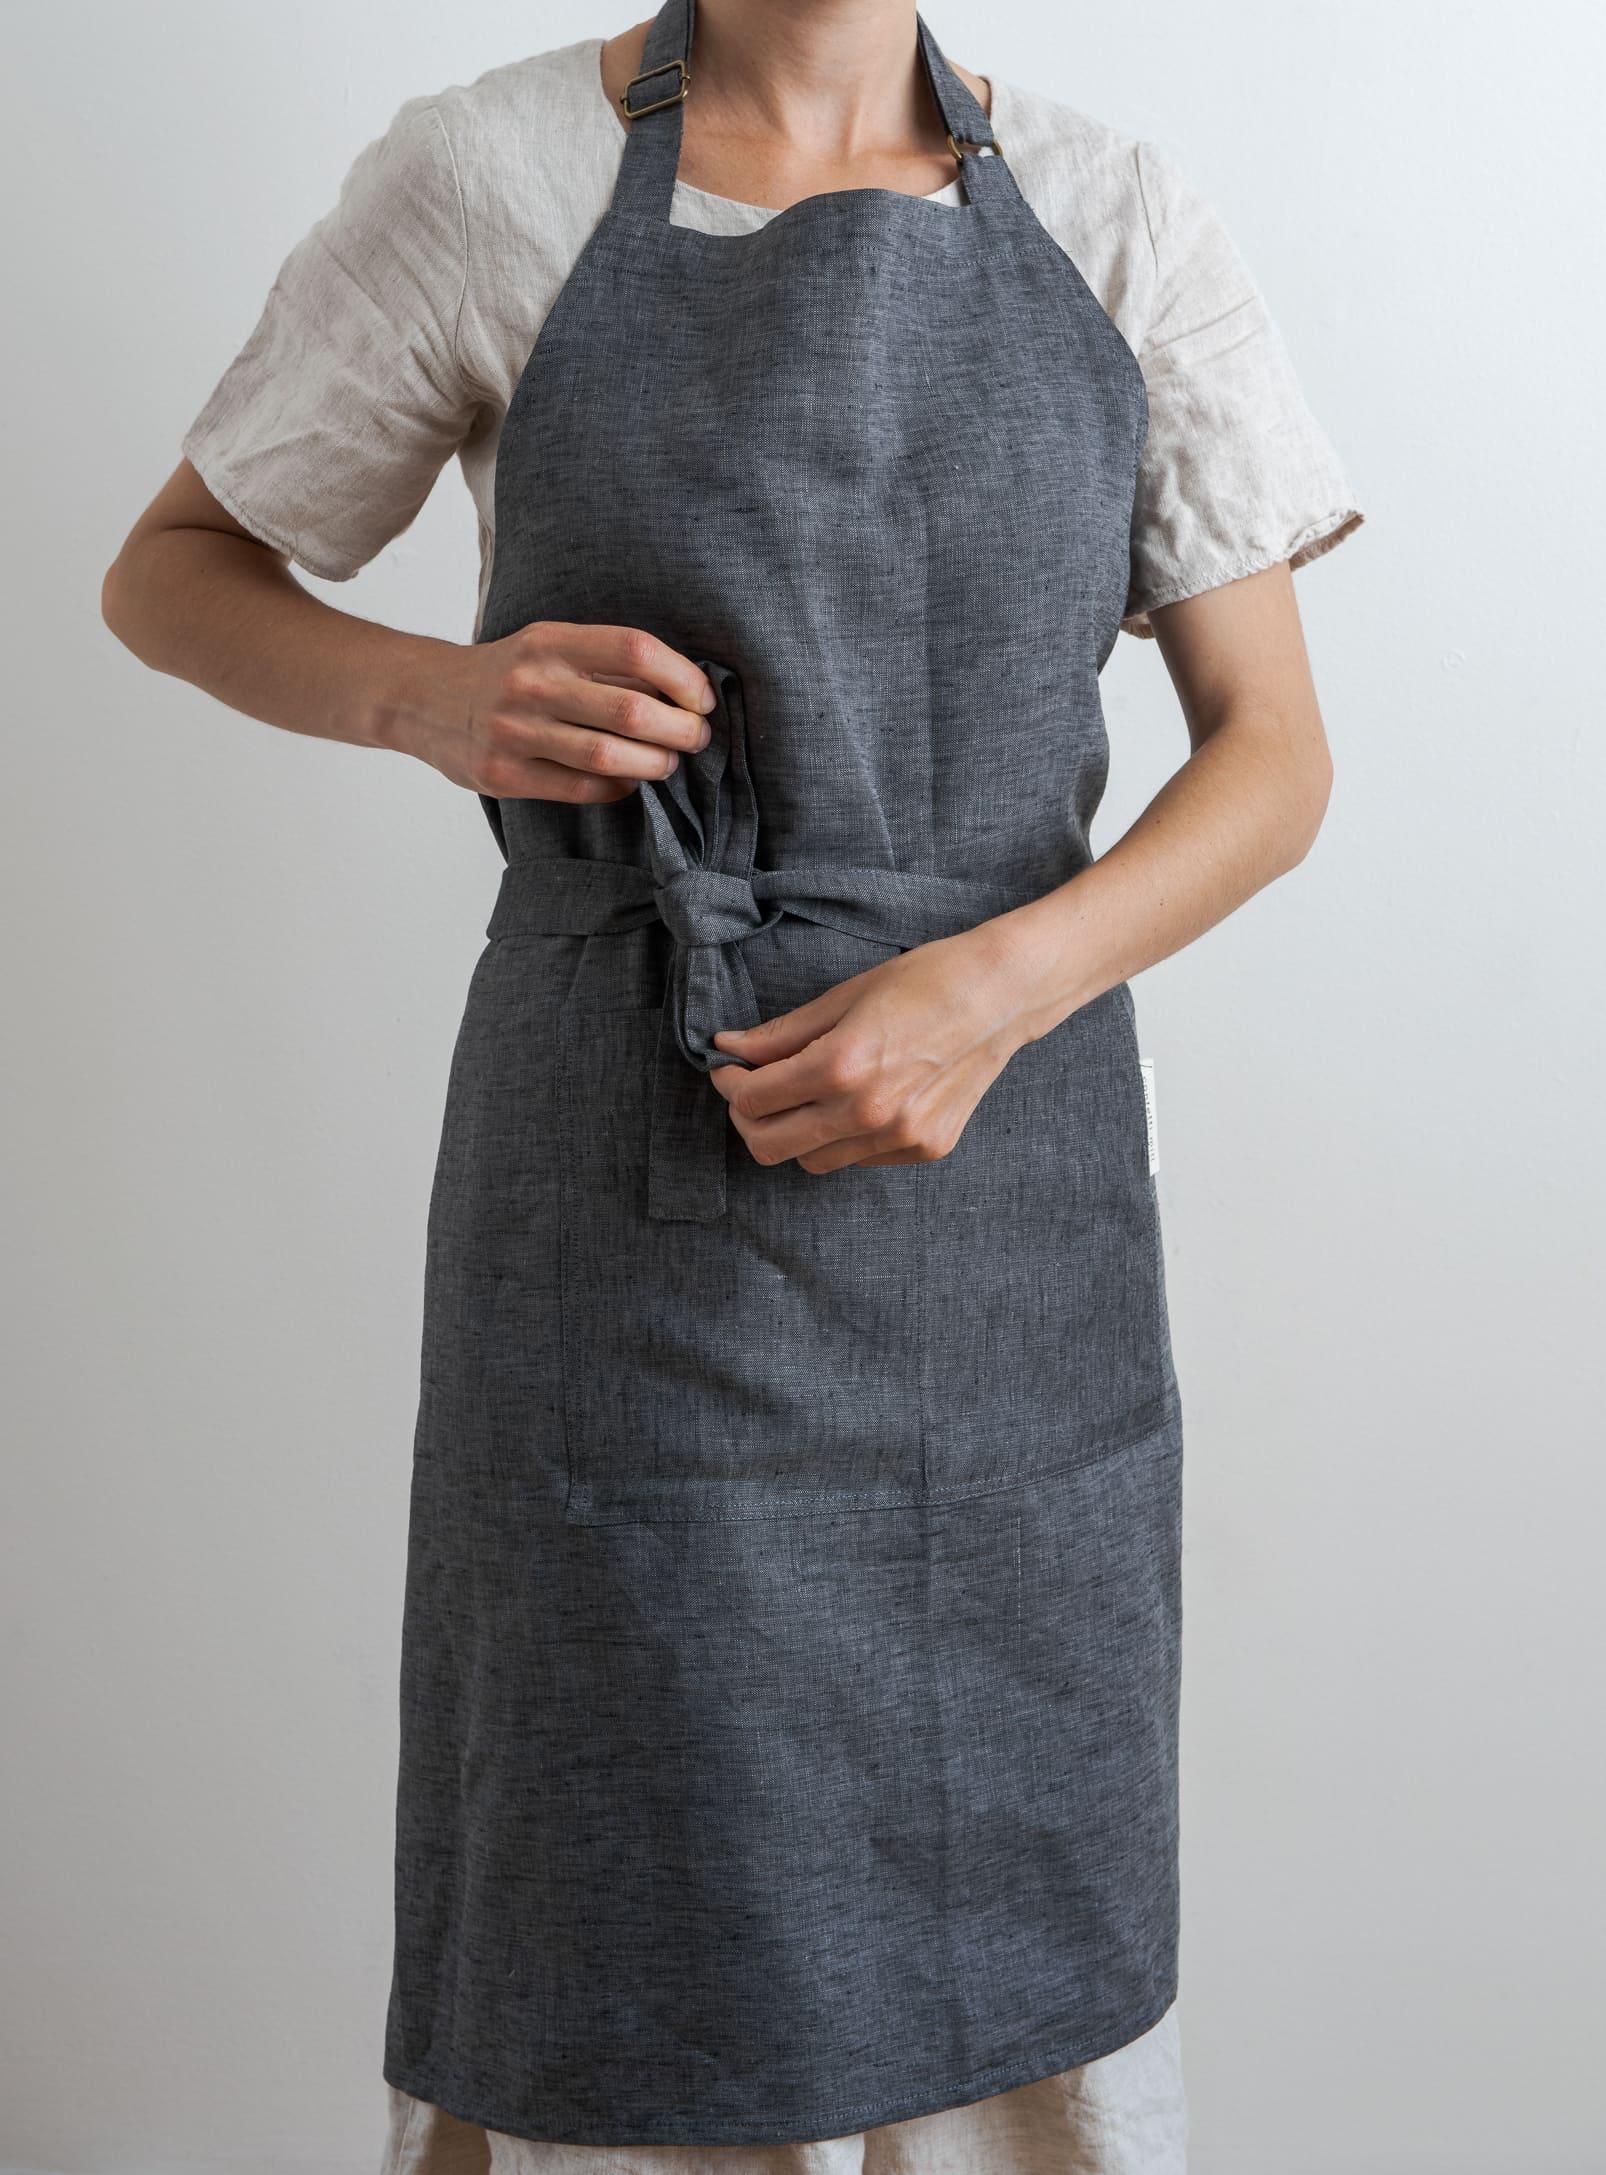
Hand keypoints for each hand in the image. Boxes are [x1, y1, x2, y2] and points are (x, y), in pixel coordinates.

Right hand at [398, 620, 716, 801]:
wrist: (425, 698)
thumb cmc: (507, 673)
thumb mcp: (548, 647)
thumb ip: (605, 664)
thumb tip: (683, 690)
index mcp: (550, 641)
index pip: (635, 649)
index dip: (682, 676)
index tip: (701, 698)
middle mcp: (532, 682)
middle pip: (631, 710)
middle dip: (681, 730)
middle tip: (697, 738)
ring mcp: (515, 731)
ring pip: (609, 755)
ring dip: (655, 764)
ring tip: (669, 763)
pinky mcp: (504, 775)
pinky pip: (581, 787)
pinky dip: (618, 787)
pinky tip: (629, 780)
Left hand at [707, 923, 1039, 1171]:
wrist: (1003, 995)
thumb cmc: (925, 982)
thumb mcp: (844, 997)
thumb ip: (782, 1034)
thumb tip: (729, 1048)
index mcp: (840, 1066)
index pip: (752, 1100)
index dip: (730, 1084)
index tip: (731, 1069)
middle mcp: (867, 1111)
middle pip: (770, 1147)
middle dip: (749, 1120)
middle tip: (753, 1092)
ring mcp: (899, 1137)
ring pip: (813, 1161)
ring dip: (797, 1133)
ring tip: (811, 1095)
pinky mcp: (925, 1148)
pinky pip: (860, 1159)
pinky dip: (845, 1137)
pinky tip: (863, 1099)